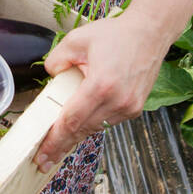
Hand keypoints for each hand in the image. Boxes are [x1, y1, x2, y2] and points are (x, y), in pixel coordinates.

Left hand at [32, 9, 165, 173]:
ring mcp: (129, 107)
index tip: (42, 153)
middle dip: (61, 146)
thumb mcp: (77, 39)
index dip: (55, 139)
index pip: (72, 120)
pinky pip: (108, 121)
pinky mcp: (135, 108)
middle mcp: (117, 101)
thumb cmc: (116, 35)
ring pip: (95, 128)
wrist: (150, 33)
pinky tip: (81, 124)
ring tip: (58, 145)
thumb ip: (57, 59)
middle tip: (43, 160)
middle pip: (83, 130)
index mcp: (101, 85)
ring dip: (77, 135)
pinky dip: (93, 123)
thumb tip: (50, 74)